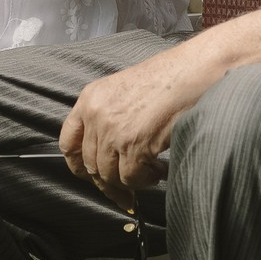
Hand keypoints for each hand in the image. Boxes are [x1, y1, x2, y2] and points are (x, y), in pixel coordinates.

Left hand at [58, 41, 227, 209]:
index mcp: (90, 99)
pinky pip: (131, 178)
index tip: (91, 175)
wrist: (192, 72)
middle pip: (90, 165)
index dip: (78, 164)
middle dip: (110, 181)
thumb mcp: (124, 90)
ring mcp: (112, 131)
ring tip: (152, 171)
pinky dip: (147, 179)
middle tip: (129, 187)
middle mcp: (96, 115)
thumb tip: (108, 153)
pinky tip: (160, 169)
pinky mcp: (133, 145)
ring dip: (131, 180)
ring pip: (110, 175)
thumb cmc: (168, 78)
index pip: (68, 142)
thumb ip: (108, 116)